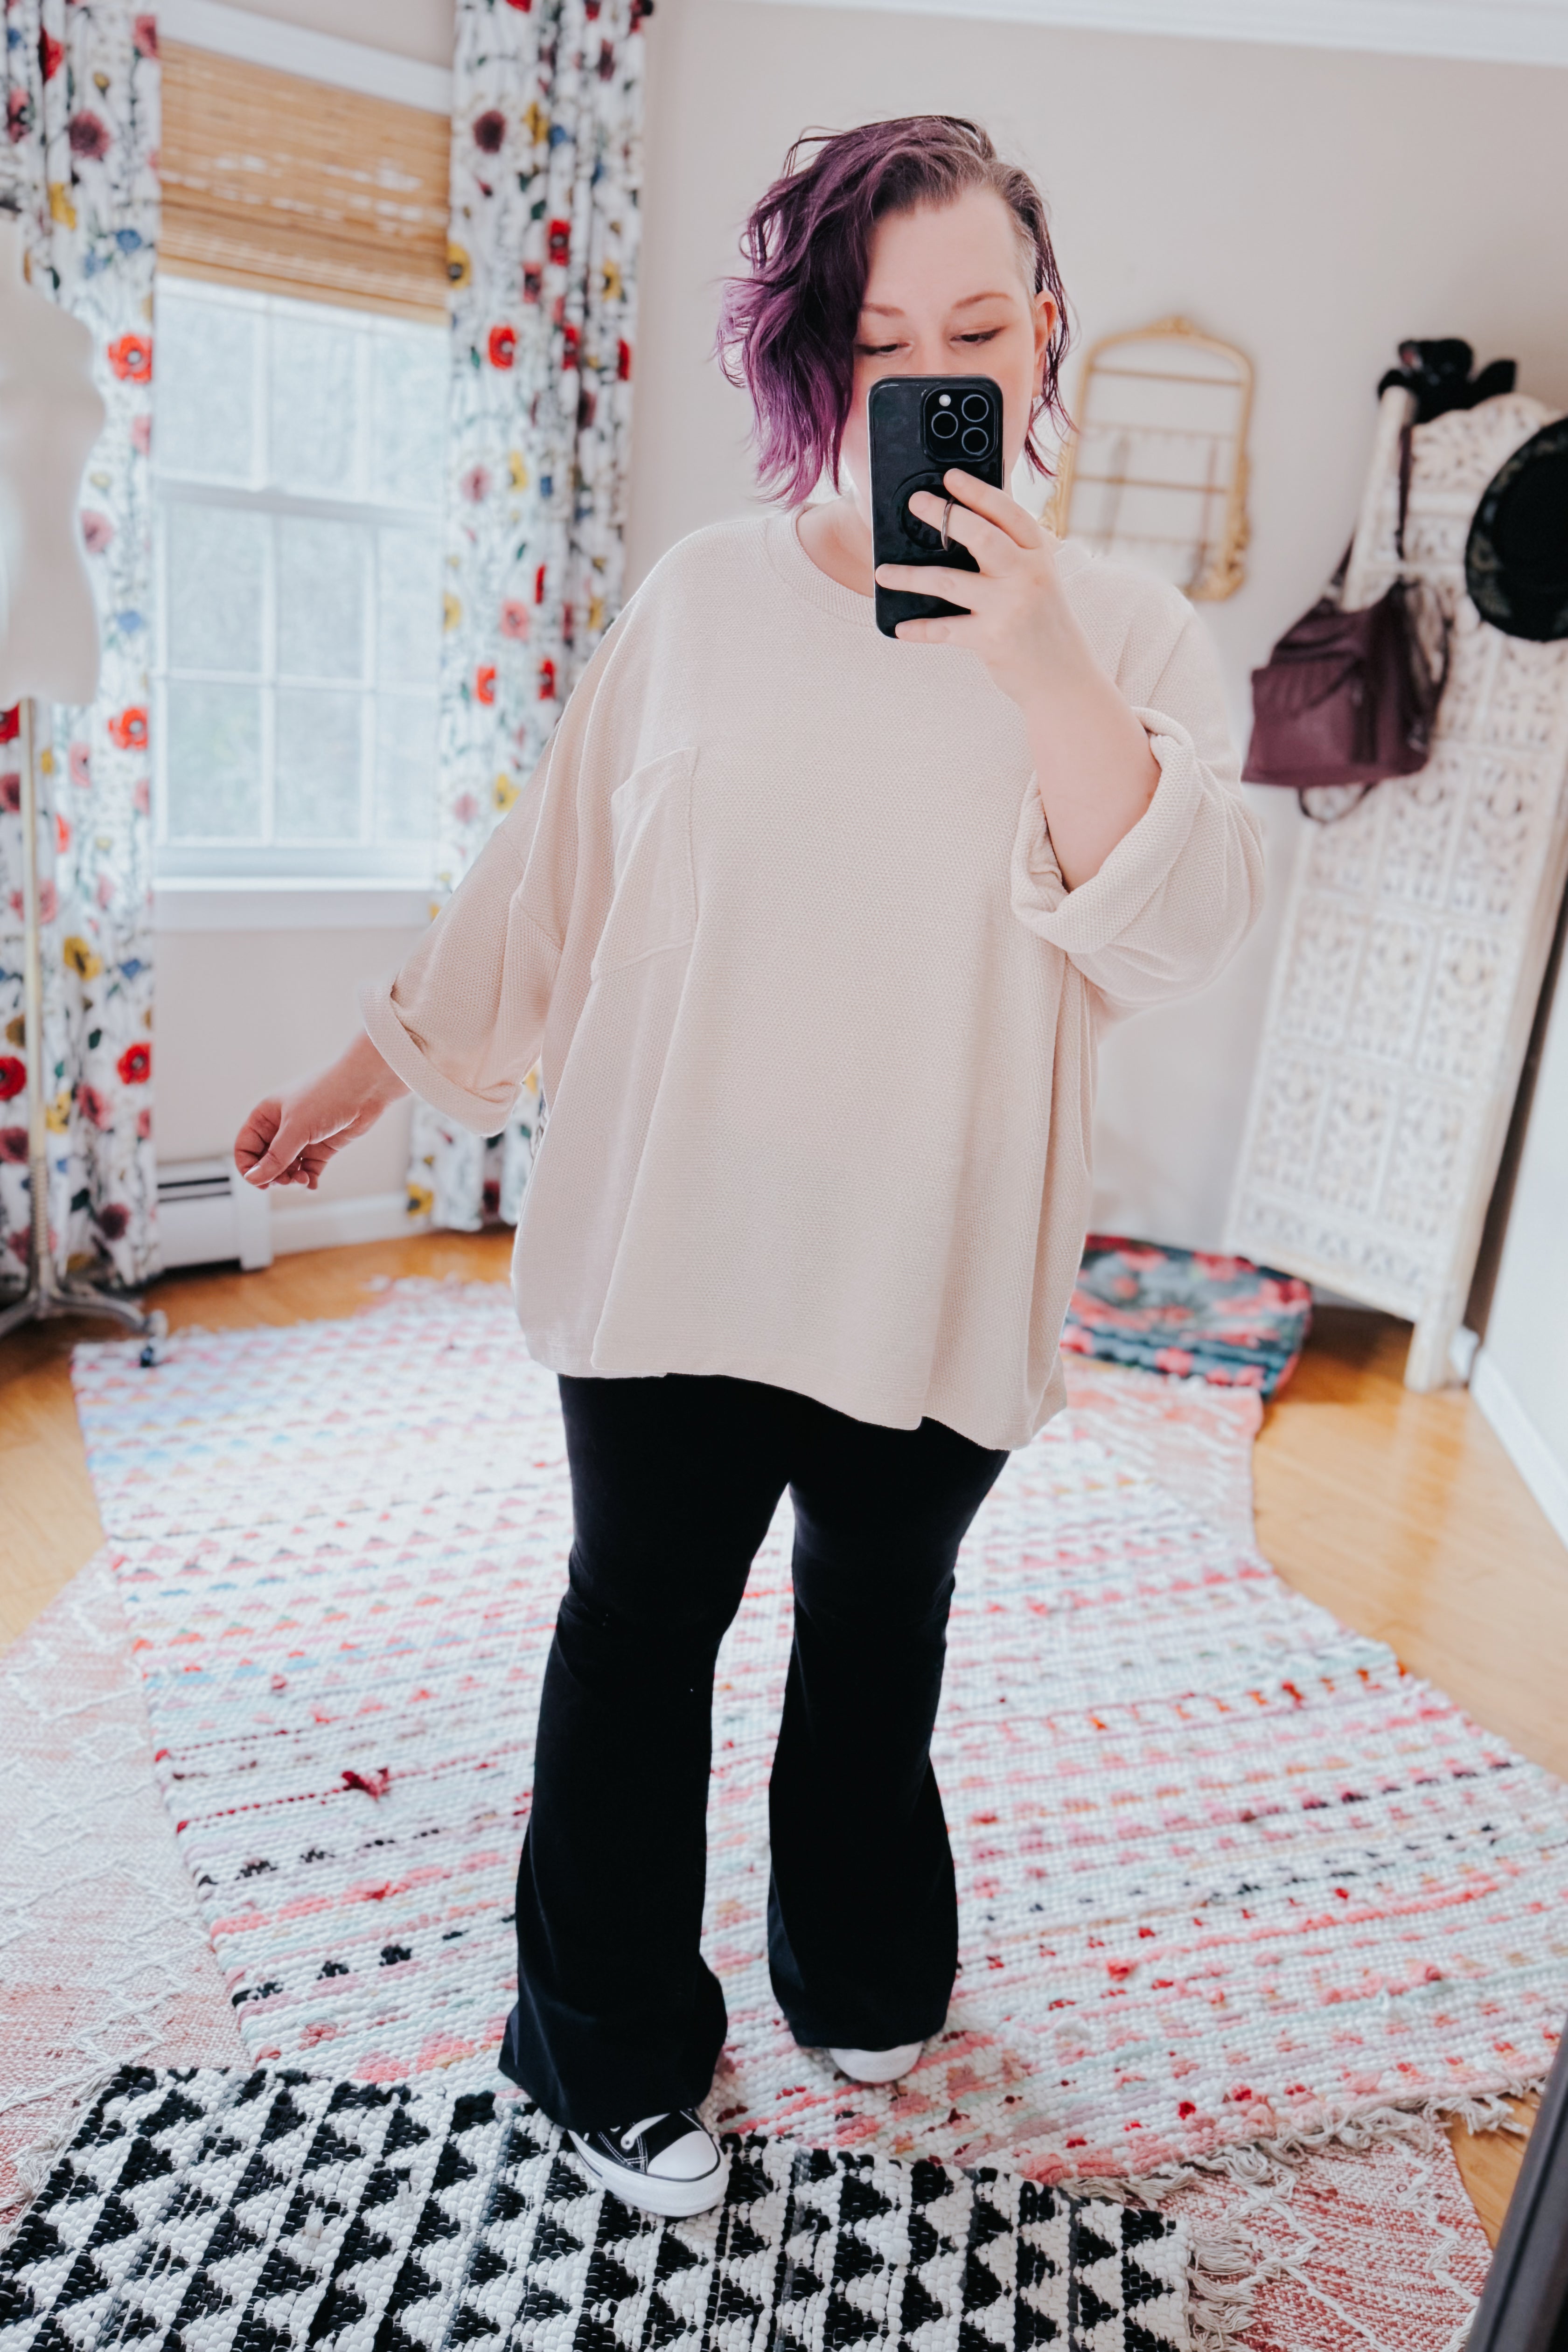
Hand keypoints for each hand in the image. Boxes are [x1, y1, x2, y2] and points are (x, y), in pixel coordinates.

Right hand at [236, 1030, 407, 1189]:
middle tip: (287, 1181)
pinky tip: (312, 1185)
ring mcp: (302, 1139)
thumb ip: (275, 1156)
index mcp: (266, 1116)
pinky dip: (308, 1180)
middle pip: (266, 1162)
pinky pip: (308, 1170)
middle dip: (273, 1176)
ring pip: (287, 1169)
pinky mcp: (321, 1148)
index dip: (249, 1168)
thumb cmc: (327, 1096)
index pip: (245, 1147)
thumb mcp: (296, 1128)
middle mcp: (281, 1128)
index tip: (261, 1183)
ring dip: (291, 1180)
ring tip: (303, 1181)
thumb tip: (254, 1179)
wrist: (365, 1088)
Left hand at [873, 469, 1076, 709]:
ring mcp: (1009, 606)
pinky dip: (920, 630)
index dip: (978, 492)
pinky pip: (945, 629)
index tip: (950, 476)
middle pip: (981, 536)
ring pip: (949, 582)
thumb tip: (963, 522)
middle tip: (915, 502)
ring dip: (911, 576)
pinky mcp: (992, 639)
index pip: (1009, 513)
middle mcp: (1027, 575)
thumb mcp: (1039, 579)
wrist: (1064, 678)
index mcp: (1039, 554)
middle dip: (944, 516)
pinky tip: (899, 628)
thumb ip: (1012, 552)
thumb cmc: (1043, 624)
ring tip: (882, 572)